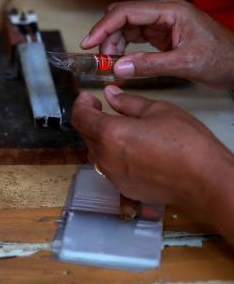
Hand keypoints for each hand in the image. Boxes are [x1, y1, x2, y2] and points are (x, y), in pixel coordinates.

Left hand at [71, 86, 233, 210]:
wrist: (204, 179)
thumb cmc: (186, 143)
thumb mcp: (159, 111)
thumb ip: (129, 102)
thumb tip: (111, 94)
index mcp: (110, 134)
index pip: (80, 118)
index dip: (81, 105)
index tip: (88, 99)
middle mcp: (106, 158)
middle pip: (86, 136)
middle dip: (91, 121)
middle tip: (103, 110)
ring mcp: (113, 176)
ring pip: (97, 154)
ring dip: (101, 140)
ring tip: (119, 130)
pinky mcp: (123, 188)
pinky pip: (110, 169)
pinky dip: (114, 157)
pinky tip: (132, 151)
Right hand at [79, 0, 233, 88]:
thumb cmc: (223, 59)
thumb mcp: (186, 63)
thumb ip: (150, 65)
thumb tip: (118, 68)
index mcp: (171, 11)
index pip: (127, 12)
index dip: (104, 26)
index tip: (88, 42)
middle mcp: (164, 13)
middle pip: (122, 16)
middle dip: (107, 35)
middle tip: (100, 58)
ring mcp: (162, 23)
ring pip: (125, 27)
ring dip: (113, 44)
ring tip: (111, 64)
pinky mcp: (162, 35)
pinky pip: (134, 37)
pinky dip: (123, 49)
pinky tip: (121, 61)